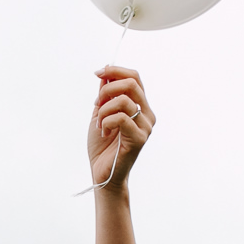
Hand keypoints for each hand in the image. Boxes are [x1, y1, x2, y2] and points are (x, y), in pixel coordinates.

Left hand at [87, 66, 154, 190]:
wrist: (102, 173)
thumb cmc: (102, 146)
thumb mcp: (100, 113)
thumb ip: (105, 94)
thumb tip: (107, 70)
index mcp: (140, 106)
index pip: (134, 77)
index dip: (115, 71)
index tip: (98, 73)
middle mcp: (147, 114)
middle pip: (132, 83)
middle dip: (108, 89)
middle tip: (96, 103)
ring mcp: (146, 126)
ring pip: (125, 101)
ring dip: (104, 110)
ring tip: (99, 124)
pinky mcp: (140, 138)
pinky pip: (121, 118)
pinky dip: (106, 122)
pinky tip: (103, 132)